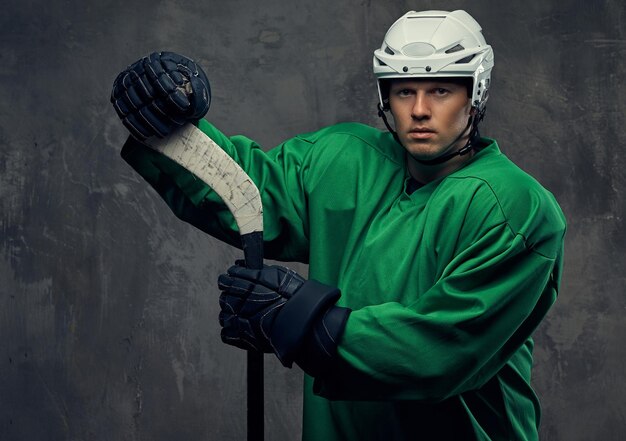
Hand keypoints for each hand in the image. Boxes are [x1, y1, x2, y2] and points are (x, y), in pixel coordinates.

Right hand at [111, 51, 210, 139]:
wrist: (166, 88)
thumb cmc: (182, 87)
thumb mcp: (194, 85)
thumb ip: (197, 90)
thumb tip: (192, 96)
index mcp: (156, 61)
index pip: (160, 77)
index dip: (172, 94)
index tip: (185, 107)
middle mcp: (137, 69)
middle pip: (147, 93)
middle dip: (163, 111)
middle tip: (178, 123)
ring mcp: (125, 83)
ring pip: (136, 104)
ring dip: (150, 121)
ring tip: (165, 132)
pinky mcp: (118, 96)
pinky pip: (124, 113)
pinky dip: (135, 126)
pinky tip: (146, 135)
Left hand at [218, 262, 349, 376]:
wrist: (302, 321)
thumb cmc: (294, 297)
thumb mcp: (278, 274)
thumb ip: (258, 271)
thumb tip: (242, 266)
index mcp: (247, 284)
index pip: (227, 279)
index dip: (228, 280)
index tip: (230, 281)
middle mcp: (240, 301)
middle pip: (224, 297)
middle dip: (230, 297)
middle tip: (240, 299)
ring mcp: (239, 320)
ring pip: (223, 315)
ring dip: (230, 314)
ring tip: (242, 315)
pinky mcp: (242, 336)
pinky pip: (226, 333)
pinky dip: (231, 331)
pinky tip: (241, 328)